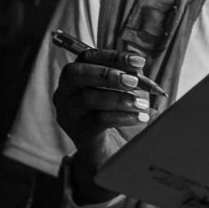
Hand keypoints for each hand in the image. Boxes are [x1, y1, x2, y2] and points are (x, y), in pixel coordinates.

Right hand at [52, 47, 157, 164]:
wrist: (110, 150)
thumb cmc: (116, 112)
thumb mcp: (124, 89)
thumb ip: (129, 75)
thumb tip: (138, 65)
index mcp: (75, 76)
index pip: (87, 57)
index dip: (113, 56)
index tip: (139, 62)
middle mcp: (65, 93)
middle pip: (77, 74)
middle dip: (108, 74)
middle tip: (135, 81)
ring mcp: (69, 113)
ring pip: (89, 98)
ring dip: (120, 98)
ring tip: (143, 103)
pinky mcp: (79, 132)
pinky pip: (99, 120)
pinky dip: (124, 116)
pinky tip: (141, 118)